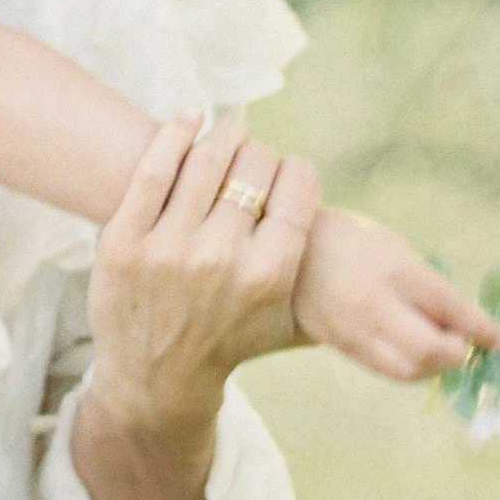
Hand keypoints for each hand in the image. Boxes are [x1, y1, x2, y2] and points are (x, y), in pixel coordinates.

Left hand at [88, 111, 323, 398]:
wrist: (156, 380)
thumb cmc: (232, 340)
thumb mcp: (287, 317)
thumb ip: (317, 269)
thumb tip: (376, 234)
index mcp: (271, 274)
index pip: (297, 184)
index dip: (295, 169)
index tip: (287, 171)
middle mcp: (221, 259)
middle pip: (252, 166)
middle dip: (257, 155)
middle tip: (251, 160)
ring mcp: (169, 249)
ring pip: (205, 160)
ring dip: (221, 136)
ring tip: (224, 135)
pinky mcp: (123, 241)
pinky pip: (153, 169)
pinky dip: (175, 133)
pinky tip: (189, 119)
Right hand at [289, 207, 499, 382]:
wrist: (294, 252)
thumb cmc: (356, 244)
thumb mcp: (398, 251)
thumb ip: (429, 288)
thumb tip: (464, 325)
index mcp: (397, 270)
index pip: (451, 309)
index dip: (482, 329)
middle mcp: (377, 304)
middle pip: (432, 350)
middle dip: (458, 353)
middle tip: (465, 345)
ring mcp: (358, 330)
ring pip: (411, 369)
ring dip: (436, 366)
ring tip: (440, 350)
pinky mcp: (344, 347)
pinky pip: (388, 370)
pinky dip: (412, 368)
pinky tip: (416, 356)